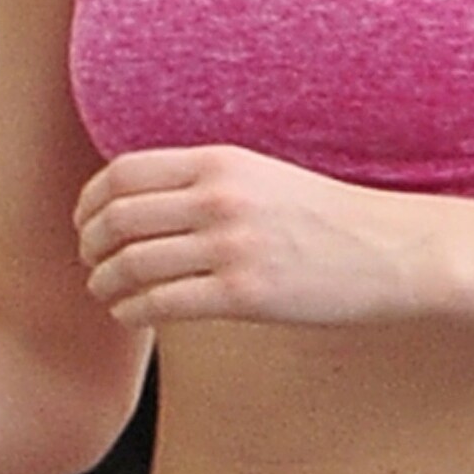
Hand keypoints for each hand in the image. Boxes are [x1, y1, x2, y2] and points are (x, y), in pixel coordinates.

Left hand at [74, 145, 432, 329]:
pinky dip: (133, 310)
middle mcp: (220, 197)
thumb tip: (140, 199)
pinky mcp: (245, 293)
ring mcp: (232, 246)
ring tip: (106, 292)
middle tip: (90, 261)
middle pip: (119, 217)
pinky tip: (134, 313)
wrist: (389, 250)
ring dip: (105, 282)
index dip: (90, 201)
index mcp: (221, 160)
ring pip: (133, 263)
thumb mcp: (260, 175)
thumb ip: (204, 180)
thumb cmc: (322, 216)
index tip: (84, 222)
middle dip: (90, 243)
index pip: (125, 173)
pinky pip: (162, 303)